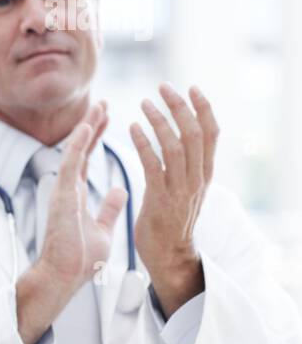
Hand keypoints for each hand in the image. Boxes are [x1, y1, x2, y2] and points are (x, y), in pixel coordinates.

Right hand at [32, 102, 128, 299]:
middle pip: (81, 149)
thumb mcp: (102, 229)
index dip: (96, 138)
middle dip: (92, 125)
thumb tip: (119, 191)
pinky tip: (87, 127)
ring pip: (75, 151)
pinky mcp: (63, 195)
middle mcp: (68, 188)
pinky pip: (71, 164)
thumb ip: (108, 208)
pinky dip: (79, 144)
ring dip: (87, 127)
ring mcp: (63, 190)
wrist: (64, 275)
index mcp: (76, 195)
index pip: (87, 159)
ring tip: (99, 106)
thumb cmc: (79, 259)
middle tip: (102, 103)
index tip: (105, 118)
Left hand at [130, 84, 216, 314]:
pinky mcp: (160, 200)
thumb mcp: (186, 189)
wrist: (168, 257)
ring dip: (160, 121)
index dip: (203, 108)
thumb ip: (186, 166)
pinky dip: (144, 144)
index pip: (212, 133)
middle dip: (180, 107)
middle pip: (195, 134)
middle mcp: (197, 179)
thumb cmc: (170, 221)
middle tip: (163, 87)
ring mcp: (180, 190)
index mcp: (204, 174)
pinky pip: (154, 166)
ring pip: (176, 147)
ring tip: (144, 103)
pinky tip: (132, 128)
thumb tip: (183, 141)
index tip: (191, 87)